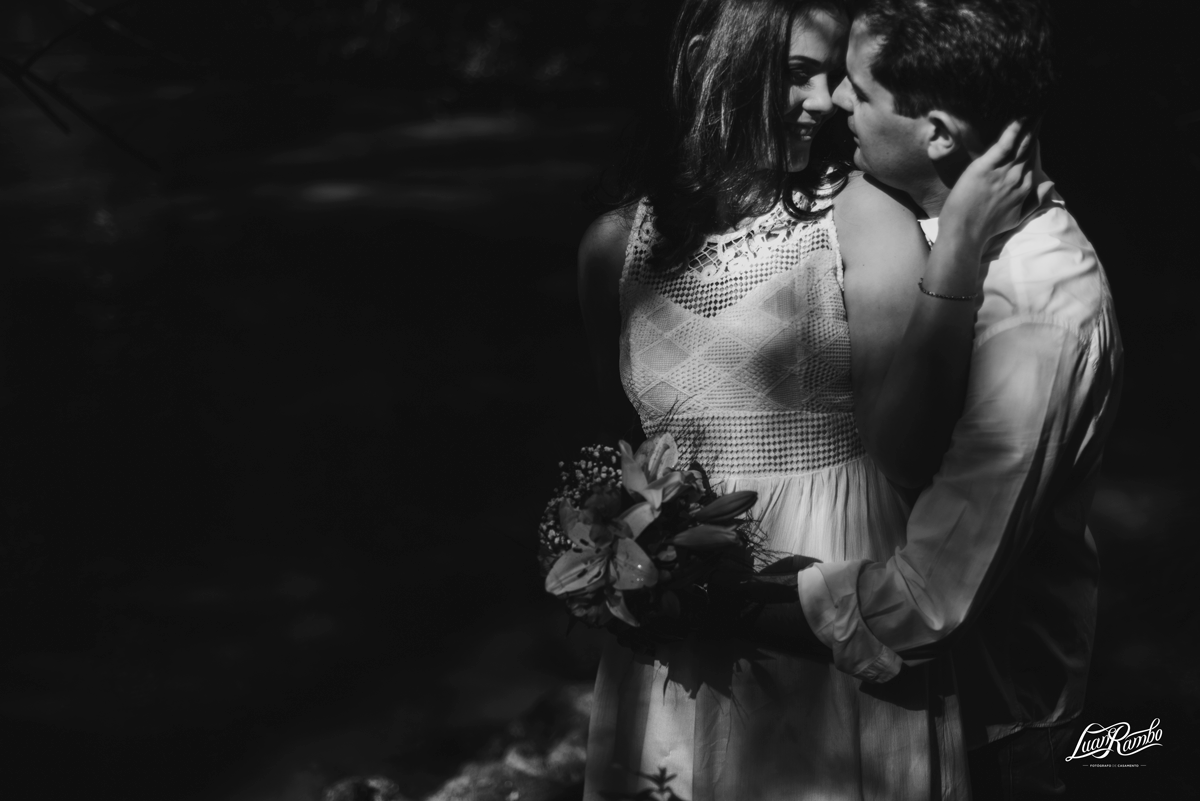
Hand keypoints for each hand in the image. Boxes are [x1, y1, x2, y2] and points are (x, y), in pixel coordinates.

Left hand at [940, 119, 1036, 246]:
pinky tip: (1021, 118)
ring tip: (1034, 109)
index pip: (1031, 159)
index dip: (1034, 143)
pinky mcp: (985, 168)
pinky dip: (1013, 131)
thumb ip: (1035, 201)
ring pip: (1020, 144)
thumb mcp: (1017, 217)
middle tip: (1040, 110)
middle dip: (1035, 129)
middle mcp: (1017, 178)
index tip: (1037, 128)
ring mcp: (1002, 173)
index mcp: (1023, 188)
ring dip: (1029, 126)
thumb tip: (1051, 184)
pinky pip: (1003, 145)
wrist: (964, 235)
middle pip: (1028, 148)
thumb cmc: (986, 228)